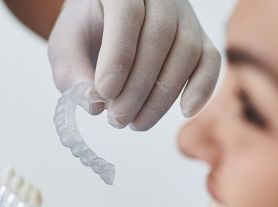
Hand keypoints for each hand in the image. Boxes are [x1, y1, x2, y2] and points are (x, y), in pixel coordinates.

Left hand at [48, 0, 220, 130]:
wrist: (107, 23)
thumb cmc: (87, 33)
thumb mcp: (66, 47)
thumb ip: (71, 71)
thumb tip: (93, 102)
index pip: (127, 13)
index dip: (118, 56)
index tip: (105, 93)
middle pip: (160, 35)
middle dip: (138, 86)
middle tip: (117, 119)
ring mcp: (184, 14)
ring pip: (186, 51)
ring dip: (162, 96)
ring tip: (135, 123)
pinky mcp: (201, 37)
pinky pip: (211, 61)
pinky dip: (202, 88)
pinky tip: (184, 111)